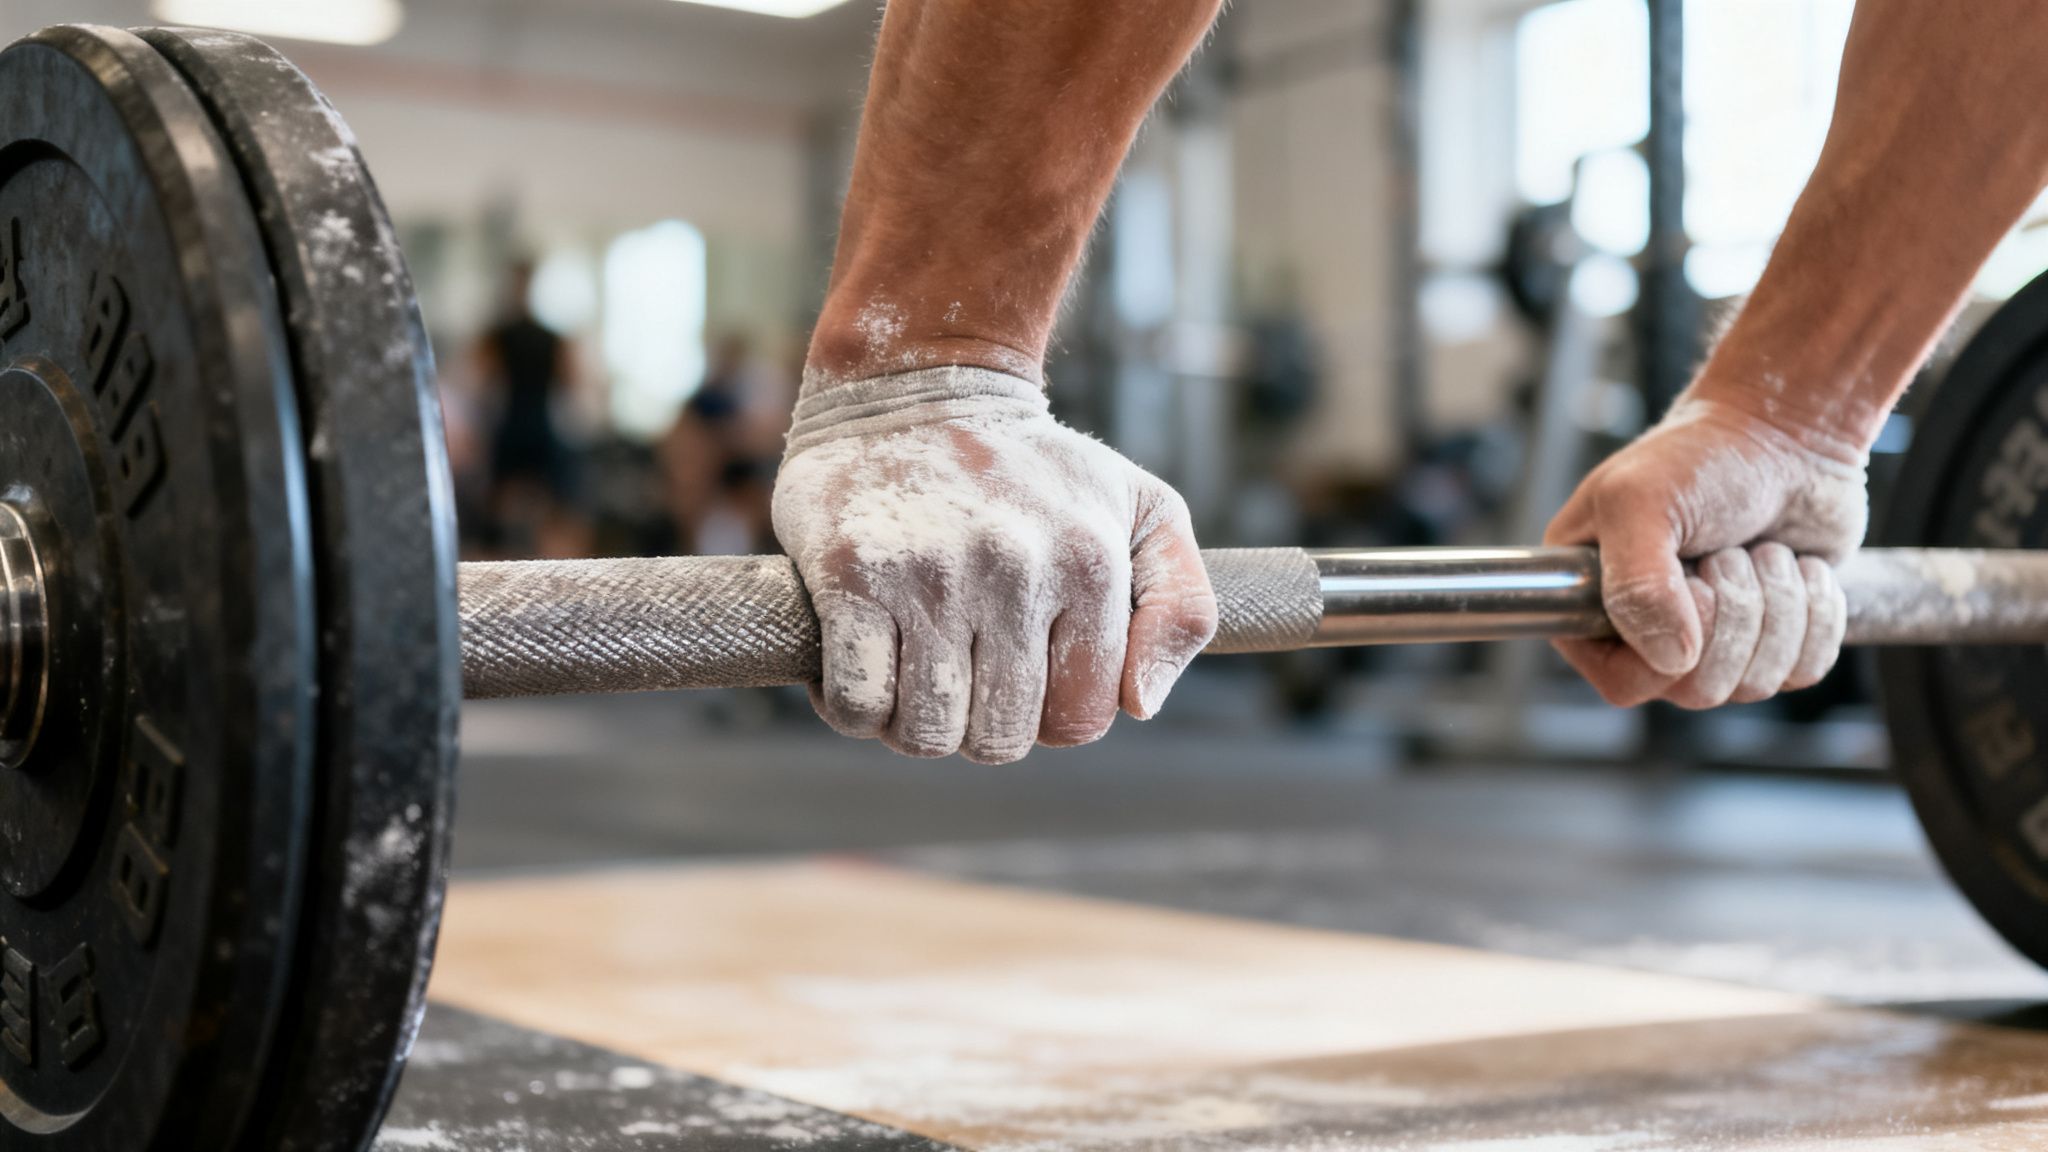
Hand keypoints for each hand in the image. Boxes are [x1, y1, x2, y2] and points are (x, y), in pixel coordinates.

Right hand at [773, 366, 1217, 763]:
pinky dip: (852, 705)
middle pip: (998, 738)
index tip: (1023, 671)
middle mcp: (1015, 569)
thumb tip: (1139, 705)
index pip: (1078, 719)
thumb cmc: (1034, 469)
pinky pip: (855, 701)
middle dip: (978, 725)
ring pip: (925, 732)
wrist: (916, 384)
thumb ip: (1182, 609)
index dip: (1046, 715)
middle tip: (962, 669)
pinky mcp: (852, 573)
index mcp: (1090, 564)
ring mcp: (930, 573)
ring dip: (913, 722)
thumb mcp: (1143, 511)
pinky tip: (864, 659)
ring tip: (914, 664)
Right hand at [1544, 395, 1867, 708]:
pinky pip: (1803, 671)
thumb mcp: (1642, 502)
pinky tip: (1798, 567)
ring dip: (1777, 607)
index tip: (1690, 584)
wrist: (1788, 429)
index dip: (1664, 651)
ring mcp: (1714, 639)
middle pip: (1695, 690)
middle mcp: (1647, 629)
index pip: (1621, 682)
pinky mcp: (1774, 637)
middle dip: (1733, 616)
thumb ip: (1636, 584)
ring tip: (1763, 551)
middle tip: (1729, 554)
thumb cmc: (1703, 455)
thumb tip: (1671, 661)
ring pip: (1753, 685)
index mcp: (1592, 602)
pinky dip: (1816, 614)